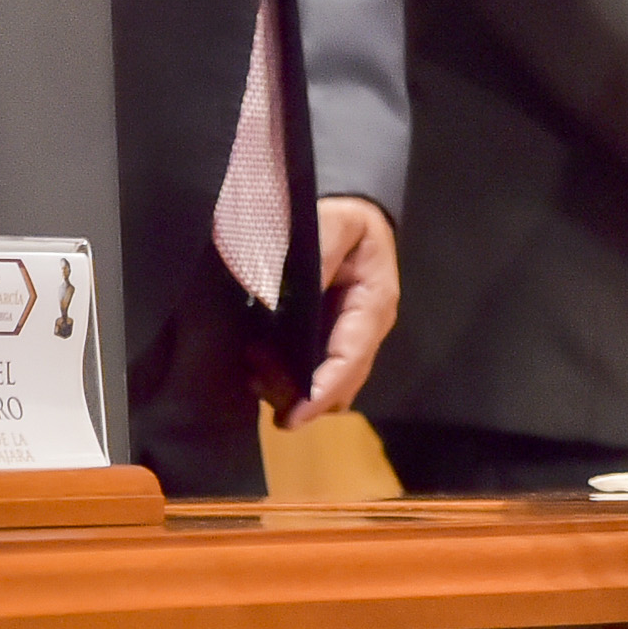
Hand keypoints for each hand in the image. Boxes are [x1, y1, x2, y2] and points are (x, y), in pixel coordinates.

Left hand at [268, 196, 400, 425]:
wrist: (353, 210)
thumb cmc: (345, 217)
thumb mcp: (334, 223)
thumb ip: (319, 254)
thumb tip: (294, 292)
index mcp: (373, 306)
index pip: (349, 362)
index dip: (321, 394)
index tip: (291, 417)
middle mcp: (365, 331)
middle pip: (340, 386)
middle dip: (301, 396)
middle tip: (256, 378)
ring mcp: (349, 338)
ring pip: (327, 387)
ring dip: (291, 388)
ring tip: (254, 369)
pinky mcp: (331, 338)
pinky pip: (314, 373)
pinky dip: (288, 376)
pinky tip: (261, 361)